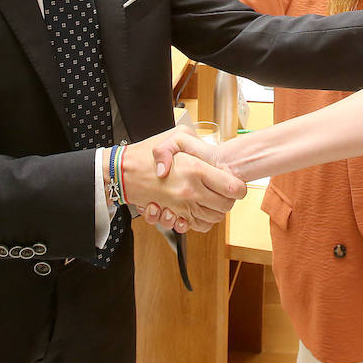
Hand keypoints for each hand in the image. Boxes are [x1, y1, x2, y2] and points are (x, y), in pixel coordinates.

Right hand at [123, 128, 244, 232]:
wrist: (123, 173)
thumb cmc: (147, 154)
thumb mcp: (175, 136)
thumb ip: (196, 139)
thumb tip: (209, 150)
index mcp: (196, 171)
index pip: (234, 188)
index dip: (239, 188)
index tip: (236, 184)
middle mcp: (191, 192)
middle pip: (226, 206)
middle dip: (229, 200)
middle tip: (223, 191)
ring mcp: (182, 207)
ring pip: (213, 218)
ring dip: (215, 210)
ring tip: (210, 198)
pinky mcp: (173, 216)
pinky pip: (196, 226)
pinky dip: (200, 221)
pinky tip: (196, 208)